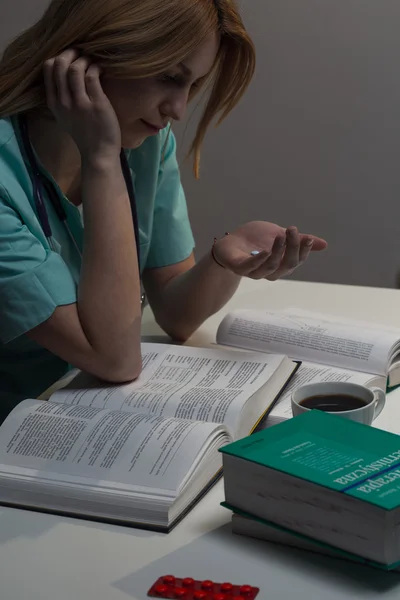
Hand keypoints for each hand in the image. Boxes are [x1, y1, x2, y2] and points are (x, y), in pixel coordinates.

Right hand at [43, 49, 120, 160]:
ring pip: (75, 68)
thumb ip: (61, 98)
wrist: (98, 153)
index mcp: (54, 103)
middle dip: (71, 53)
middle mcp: (64, 101)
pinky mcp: (97, 104)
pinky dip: (96, 67)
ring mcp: (80, 103)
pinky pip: (92, 76)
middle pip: (59, 64)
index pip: (48, 69)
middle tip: (82, 53)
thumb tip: (65, 73)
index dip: (59, 57)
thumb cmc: (85, 134)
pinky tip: (101, 70)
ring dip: (85, 59)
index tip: (71, 57)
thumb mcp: (65, 117)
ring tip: (92, 61)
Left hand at [212, 221, 327, 280]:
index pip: (297, 261)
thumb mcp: (279, 236)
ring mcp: (254, 271)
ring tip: (281, 235)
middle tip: (292, 230)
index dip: (304, 251)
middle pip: (286, 265)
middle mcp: (269, 272)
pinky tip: (265, 251)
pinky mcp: (239, 267)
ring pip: (270, 266)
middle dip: (292, 248)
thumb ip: (297, 241)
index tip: (307, 238)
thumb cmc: (255, 240)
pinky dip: (258, 260)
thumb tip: (323, 244)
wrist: (230, 241)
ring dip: (278, 251)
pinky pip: (250, 267)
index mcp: (281, 265)